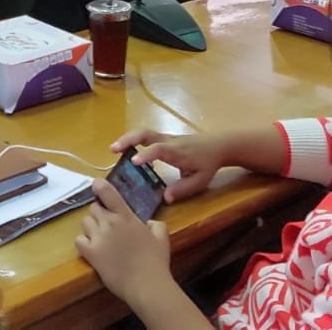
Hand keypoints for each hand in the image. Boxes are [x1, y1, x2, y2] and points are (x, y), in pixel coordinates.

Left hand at [75, 178, 171, 306]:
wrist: (146, 285)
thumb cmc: (156, 261)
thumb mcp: (162, 237)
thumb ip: (155, 224)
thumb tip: (149, 223)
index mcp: (126, 216)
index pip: (107, 192)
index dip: (99, 185)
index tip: (97, 185)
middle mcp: (109, 223)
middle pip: (94, 207)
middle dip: (99, 213)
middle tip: (107, 224)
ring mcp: (98, 237)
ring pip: (85, 222)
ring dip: (91, 227)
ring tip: (99, 237)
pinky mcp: (91, 253)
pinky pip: (79, 240)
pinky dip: (83, 242)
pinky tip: (92, 248)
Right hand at [110, 129, 225, 203]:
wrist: (219, 145)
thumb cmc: (208, 163)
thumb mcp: (200, 181)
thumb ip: (182, 189)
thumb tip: (165, 198)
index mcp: (176, 152)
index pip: (159, 150)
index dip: (146, 155)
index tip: (133, 162)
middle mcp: (168, 141)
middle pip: (146, 134)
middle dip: (128, 140)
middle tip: (113, 149)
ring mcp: (166, 137)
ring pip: (144, 132)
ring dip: (128, 138)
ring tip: (114, 148)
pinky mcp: (165, 138)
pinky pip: (147, 136)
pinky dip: (134, 139)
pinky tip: (126, 149)